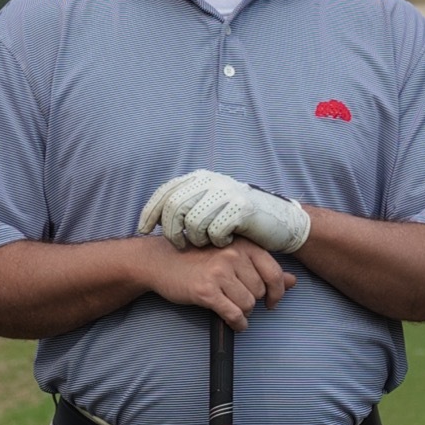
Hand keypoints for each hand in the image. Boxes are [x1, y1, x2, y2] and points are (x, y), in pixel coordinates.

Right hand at [131, 236, 293, 330]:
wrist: (161, 261)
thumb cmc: (198, 257)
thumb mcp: (232, 255)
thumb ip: (263, 268)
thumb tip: (293, 282)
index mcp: (243, 244)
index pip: (274, 273)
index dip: (277, 292)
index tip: (272, 302)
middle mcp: (233, 255)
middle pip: (260, 291)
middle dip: (253, 301)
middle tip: (238, 299)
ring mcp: (219, 272)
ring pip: (248, 305)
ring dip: (243, 313)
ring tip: (231, 308)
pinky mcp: (205, 290)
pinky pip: (233, 315)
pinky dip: (237, 324)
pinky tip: (233, 323)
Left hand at [139, 168, 311, 255]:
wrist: (279, 222)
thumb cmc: (240, 219)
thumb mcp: (210, 206)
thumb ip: (187, 206)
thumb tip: (155, 217)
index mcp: (200, 178)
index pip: (166, 192)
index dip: (150, 212)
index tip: (144, 230)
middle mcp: (212, 181)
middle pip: (175, 207)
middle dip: (171, 230)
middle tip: (178, 246)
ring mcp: (228, 193)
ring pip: (193, 221)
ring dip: (195, 239)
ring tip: (203, 245)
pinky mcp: (242, 208)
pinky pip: (215, 230)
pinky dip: (216, 241)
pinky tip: (223, 244)